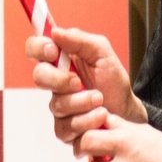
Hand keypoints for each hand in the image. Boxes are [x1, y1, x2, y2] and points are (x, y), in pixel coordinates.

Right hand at [26, 24, 143, 153]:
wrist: (127, 110)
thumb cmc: (113, 81)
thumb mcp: (103, 53)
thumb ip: (80, 40)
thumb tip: (55, 32)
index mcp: (60, 60)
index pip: (35, 48)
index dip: (38, 48)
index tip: (53, 51)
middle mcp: (55, 82)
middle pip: (39, 76)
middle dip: (59, 79)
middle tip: (78, 82)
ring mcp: (58, 106)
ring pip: (56, 104)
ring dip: (81, 102)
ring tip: (100, 100)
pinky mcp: (64, 128)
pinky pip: (65, 126)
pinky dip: (86, 121)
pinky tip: (99, 116)